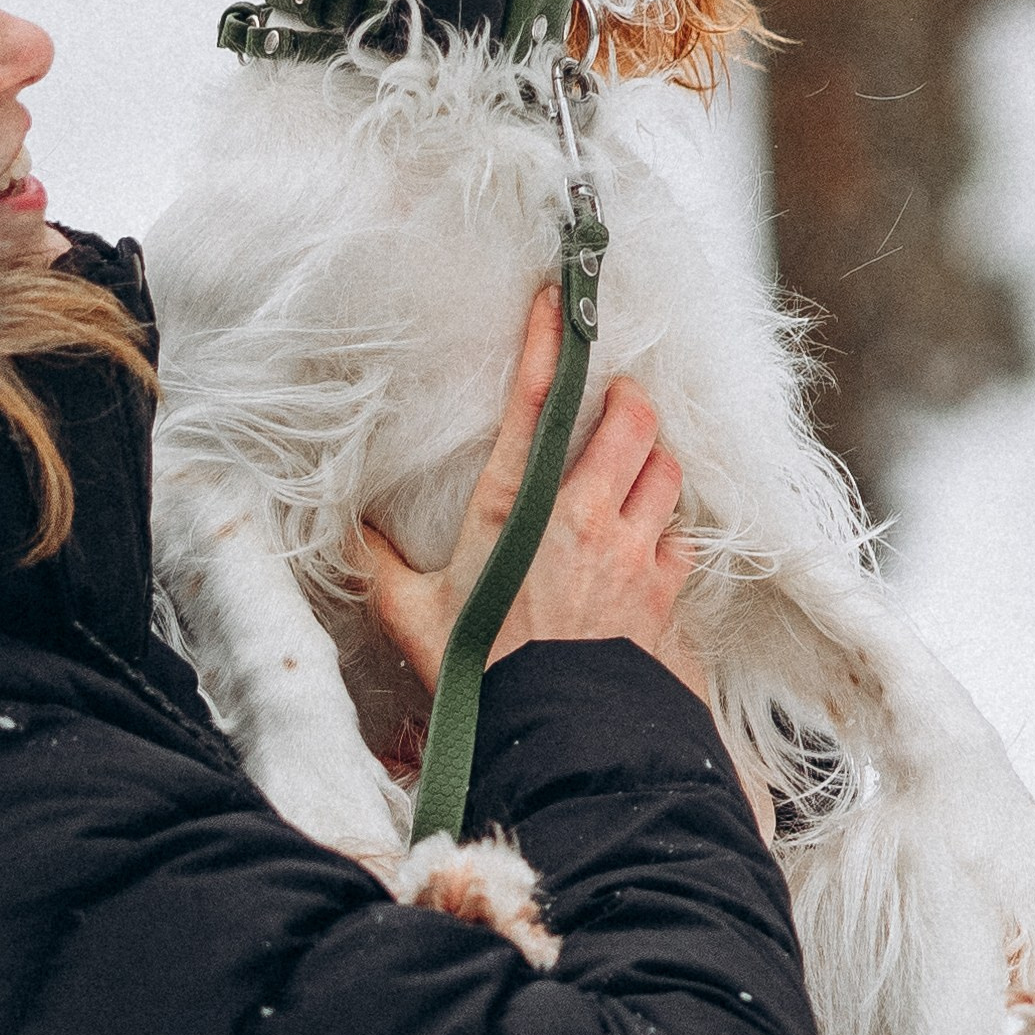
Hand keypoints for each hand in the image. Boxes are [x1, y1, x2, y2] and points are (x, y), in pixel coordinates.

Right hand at [358, 286, 702, 699]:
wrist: (554, 733)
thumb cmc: (478, 674)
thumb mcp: (411, 614)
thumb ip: (381, 564)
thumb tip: (353, 532)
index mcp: (514, 507)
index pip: (535, 402)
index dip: (548, 342)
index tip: (556, 301)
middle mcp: (581, 516)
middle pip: (633, 422)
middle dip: (629, 402)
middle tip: (617, 401)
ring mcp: (631, 551)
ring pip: (666, 474)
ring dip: (654, 465)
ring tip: (636, 469)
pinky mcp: (663, 591)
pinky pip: (682, 540)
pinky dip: (669, 534)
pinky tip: (651, 544)